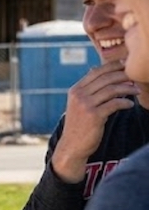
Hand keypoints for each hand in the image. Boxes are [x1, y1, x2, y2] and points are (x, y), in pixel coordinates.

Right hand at [50, 60, 138, 182]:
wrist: (72, 145)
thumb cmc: (79, 124)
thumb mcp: (78, 103)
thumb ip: (87, 88)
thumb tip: (95, 68)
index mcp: (75, 90)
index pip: (95, 72)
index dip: (112, 66)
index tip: (125, 64)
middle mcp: (79, 95)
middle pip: (105, 79)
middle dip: (123, 75)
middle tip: (135, 77)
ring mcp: (85, 105)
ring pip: (111, 90)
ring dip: (127, 88)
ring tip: (137, 90)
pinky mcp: (94, 116)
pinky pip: (114, 104)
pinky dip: (125, 102)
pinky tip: (130, 104)